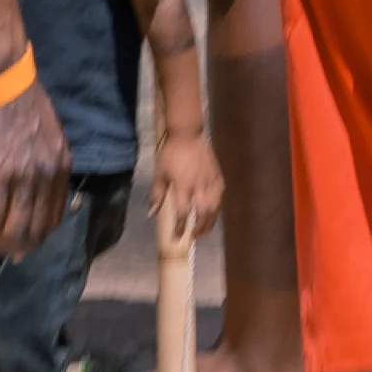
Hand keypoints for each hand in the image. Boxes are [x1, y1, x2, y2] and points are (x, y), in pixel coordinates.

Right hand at [0, 76, 70, 256]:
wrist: (1, 75)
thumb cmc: (18, 99)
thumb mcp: (45, 135)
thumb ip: (43, 164)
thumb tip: (30, 197)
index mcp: (61, 166)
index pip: (53, 220)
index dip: (32, 238)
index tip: (13, 242)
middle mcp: (48, 175)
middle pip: (34, 233)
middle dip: (11, 247)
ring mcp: (24, 176)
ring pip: (12, 231)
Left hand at [153, 125, 224, 241]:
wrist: (187, 133)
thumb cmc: (171, 153)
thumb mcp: (160, 173)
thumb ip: (157, 194)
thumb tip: (151, 214)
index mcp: (183, 185)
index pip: (183, 212)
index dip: (180, 227)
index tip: (177, 238)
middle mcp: (199, 185)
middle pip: (202, 213)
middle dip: (199, 228)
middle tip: (194, 237)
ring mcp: (210, 180)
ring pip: (214, 207)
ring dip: (210, 222)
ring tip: (204, 231)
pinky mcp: (218, 175)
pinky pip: (220, 196)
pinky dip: (217, 208)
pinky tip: (212, 213)